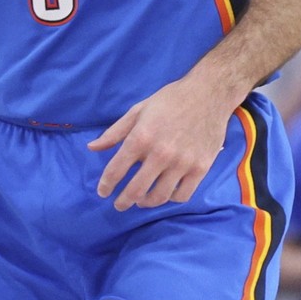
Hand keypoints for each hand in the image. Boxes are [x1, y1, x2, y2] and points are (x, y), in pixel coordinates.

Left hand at [89, 72, 235, 210]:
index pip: (116, 170)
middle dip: (123, 202)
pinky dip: (170, 199)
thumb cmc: (170, 100)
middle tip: (119, 205)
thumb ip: (114, 132)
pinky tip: (165, 193)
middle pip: (136, 190)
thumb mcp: (138, 111)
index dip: (106, 185)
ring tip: (141, 200)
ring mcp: (182, 163)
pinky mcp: (201, 168)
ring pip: (159, 197)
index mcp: (141, 137)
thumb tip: (92, 148)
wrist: (208, 94)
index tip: (103, 192)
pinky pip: (182, 195)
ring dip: (146, 203)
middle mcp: (160, 154)